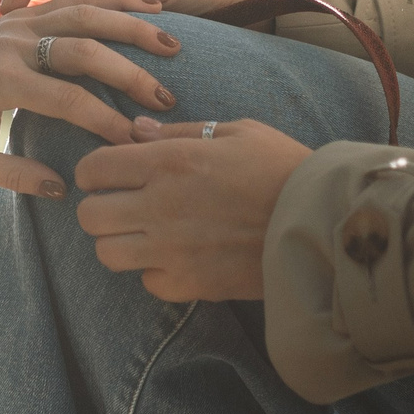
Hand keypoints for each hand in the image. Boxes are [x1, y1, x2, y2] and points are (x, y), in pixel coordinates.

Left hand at [0, 0, 181, 197]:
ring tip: (172, 43)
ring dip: (129, 24)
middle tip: (167, 98)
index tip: (136, 142)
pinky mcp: (23, 13)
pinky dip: (111, 0)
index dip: (104, 120)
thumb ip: (11, 174)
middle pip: (81, 48)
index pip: (64, 98)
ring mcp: (18, 22)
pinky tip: (147, 7)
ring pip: (82, 13)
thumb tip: (63, 189)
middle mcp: (11, 43)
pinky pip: (73, 0)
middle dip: (128, 72)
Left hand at [71, 119, 312, 300]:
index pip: (93, 168)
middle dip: (99, 208)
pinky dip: (155, 272)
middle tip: (122, 206)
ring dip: (119, 243)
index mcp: (168, 162)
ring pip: (106, 253)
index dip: (94, 171)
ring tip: (144, 235)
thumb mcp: (238, 131)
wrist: (324, 223)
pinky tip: (177, 258)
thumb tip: (137, 129)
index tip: (108, 175)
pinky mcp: (190, 284)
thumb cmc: (285, 168)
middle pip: (89, 216)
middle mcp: (159, 206)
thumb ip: (179, 131)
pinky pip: (147, 282)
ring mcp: (171, 250)